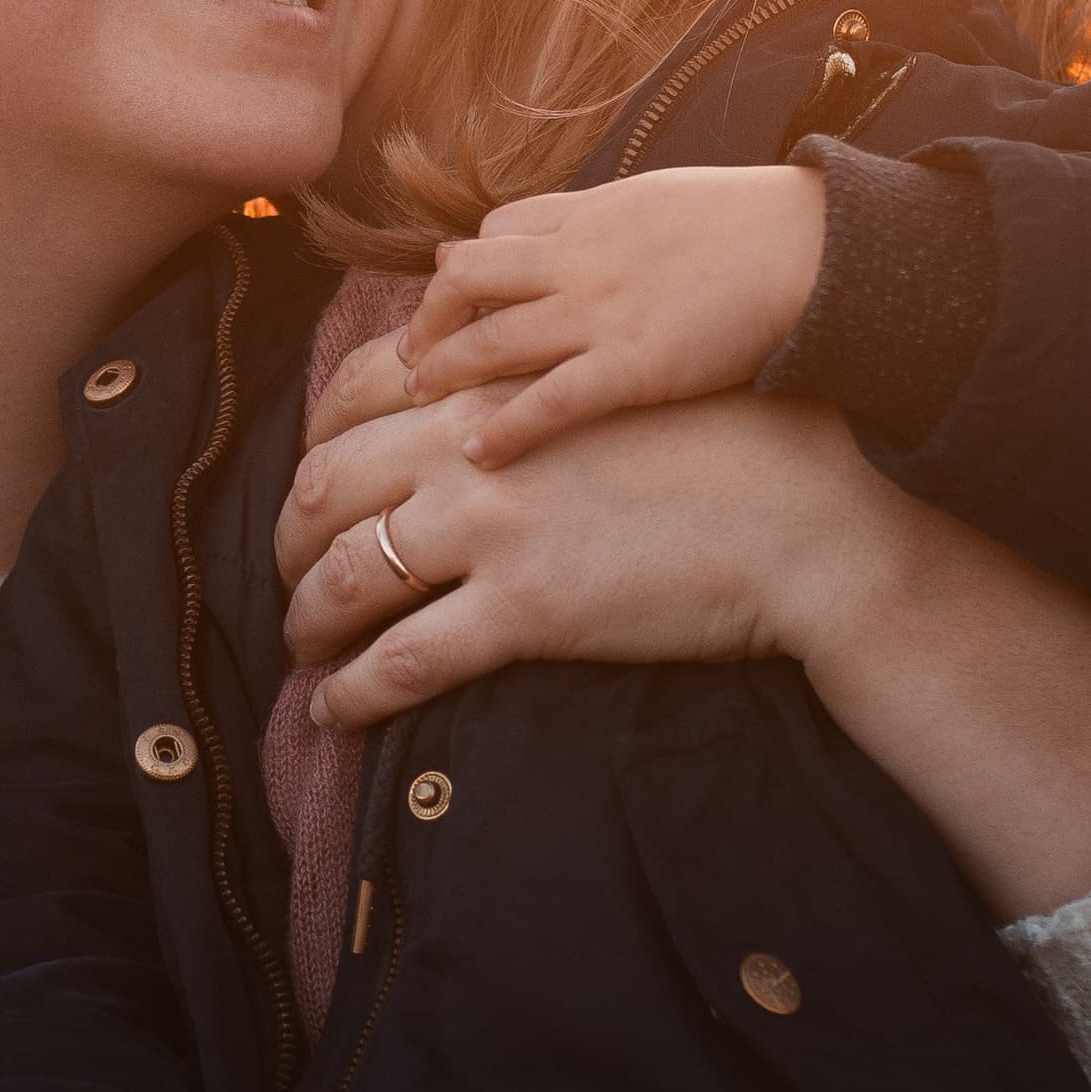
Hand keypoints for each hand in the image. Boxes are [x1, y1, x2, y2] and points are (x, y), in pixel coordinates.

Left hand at [280, 382, 865, 727]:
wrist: (802, 518)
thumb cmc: (737, 443)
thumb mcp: (623, 378)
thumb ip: (548, 384)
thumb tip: (511, 401)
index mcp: (494, 382)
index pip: (355, 391)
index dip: (317, 436)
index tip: (316, 473)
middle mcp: (470, 447)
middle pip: (323, 486)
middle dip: (288, 534)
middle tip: (291, 569)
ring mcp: (490, 531)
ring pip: (339, 577)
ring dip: (303, 617)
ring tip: (304, 646)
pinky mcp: (520, 613)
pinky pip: (399, 661)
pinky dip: (349, 694)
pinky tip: (331, 713)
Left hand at [396, 167, 826, 467]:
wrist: (822, 248)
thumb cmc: (762, 228)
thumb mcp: (672, 201)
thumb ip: (619, 221)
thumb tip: (589, 231)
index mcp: (595, 215)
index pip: (496, 231)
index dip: (465, 269)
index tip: (455, 303)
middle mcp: (582, 258)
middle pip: (468, 277)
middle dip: (430, 318)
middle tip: (413, 358)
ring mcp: (602, 311)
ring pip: (490, 337)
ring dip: (443, 370)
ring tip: (417, 401)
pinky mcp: (635, 365)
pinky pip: (548, 399)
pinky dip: (504, 426)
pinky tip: (476, 455)